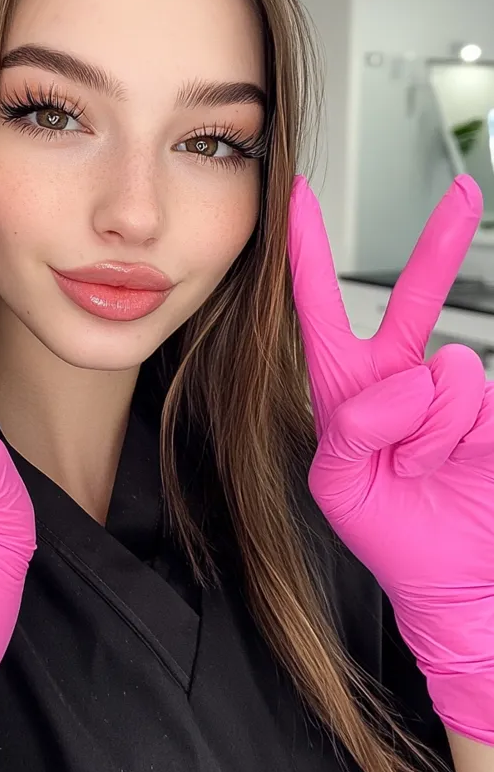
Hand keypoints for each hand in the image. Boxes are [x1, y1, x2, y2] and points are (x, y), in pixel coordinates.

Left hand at [288, 175, 493, 745]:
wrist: (445, 576)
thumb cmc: (384, 529)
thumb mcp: (335, 484)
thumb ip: (349, 427)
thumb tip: (403, 383)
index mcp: (344, 384)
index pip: (319, 307)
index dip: (307, 252)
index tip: (296, 198)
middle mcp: (399, 377)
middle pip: (414, 297)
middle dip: (439, 244)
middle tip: (463, 195)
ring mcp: (447, 393)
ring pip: (442, 369)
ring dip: (422, 429)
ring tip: (415, 466)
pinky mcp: (488, 412)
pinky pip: (471, 398)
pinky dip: (450, 439)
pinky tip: (447, 466)